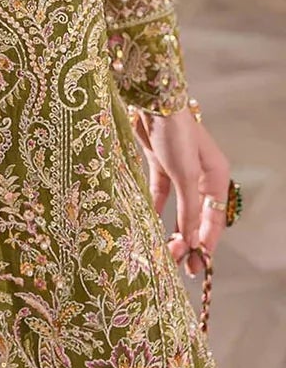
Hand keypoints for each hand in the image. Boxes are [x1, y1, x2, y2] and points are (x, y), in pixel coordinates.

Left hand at [129, 104, 231, 274]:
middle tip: (179, 265)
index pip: (215, 219)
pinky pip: (160, 193)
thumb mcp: (185, 174)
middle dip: (189, 240)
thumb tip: (193, 242)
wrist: (151, 102)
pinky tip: (151, 224)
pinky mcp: (160, 164)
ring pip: (179, 207)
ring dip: (174, 228)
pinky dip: (157, 208)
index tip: (196, 265)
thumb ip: (189, 209)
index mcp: (217, 178)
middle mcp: (202, 176)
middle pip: (197, 215)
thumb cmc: (175, 134)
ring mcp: (180, 170)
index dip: (206, 243)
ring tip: (167, 252)